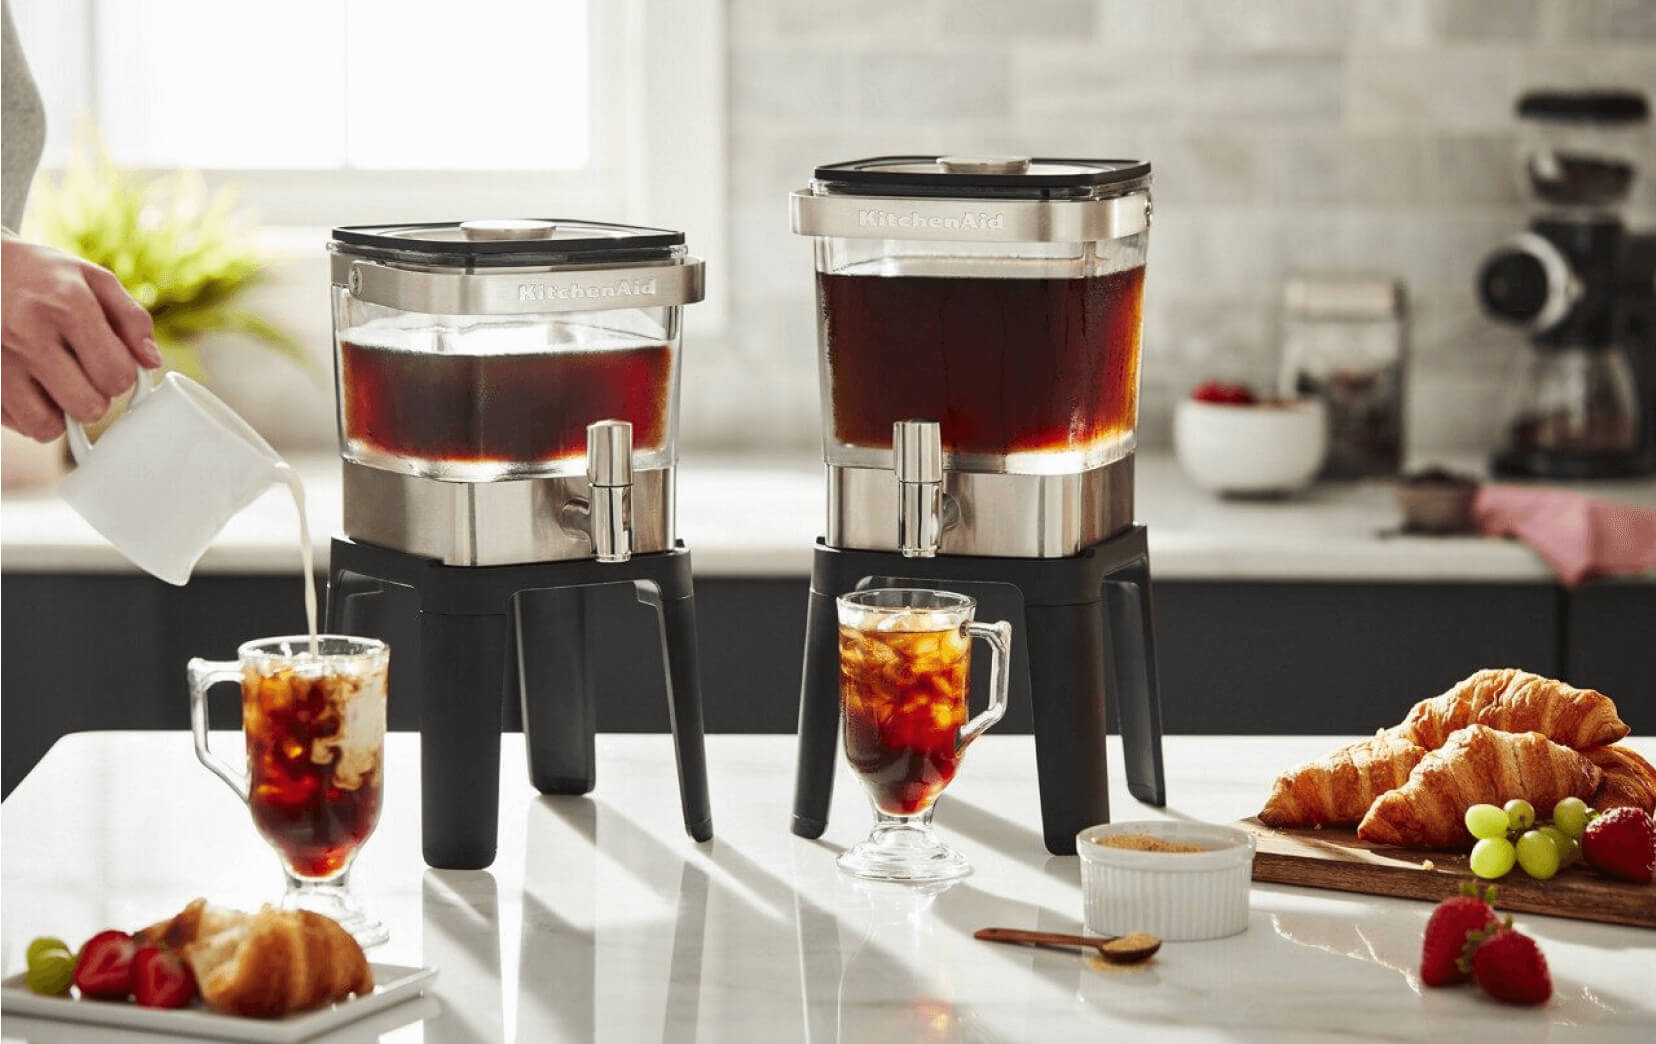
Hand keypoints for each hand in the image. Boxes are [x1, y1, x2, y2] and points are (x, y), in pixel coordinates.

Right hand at [1, 236, 161, 441]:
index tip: (110, 361)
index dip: (122, 374)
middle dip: (95, 395)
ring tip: (56, 382)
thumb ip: (132, 318)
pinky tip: (29, 384)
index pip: (116, 375)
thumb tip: (150, 362)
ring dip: (60, 412)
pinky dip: (29, 413)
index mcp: (66, 305)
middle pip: (88, 406)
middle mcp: (27, 334)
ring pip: (48, 427)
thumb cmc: (42, 275)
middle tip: (83, 372)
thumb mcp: (92, 279)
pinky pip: (17, 424)